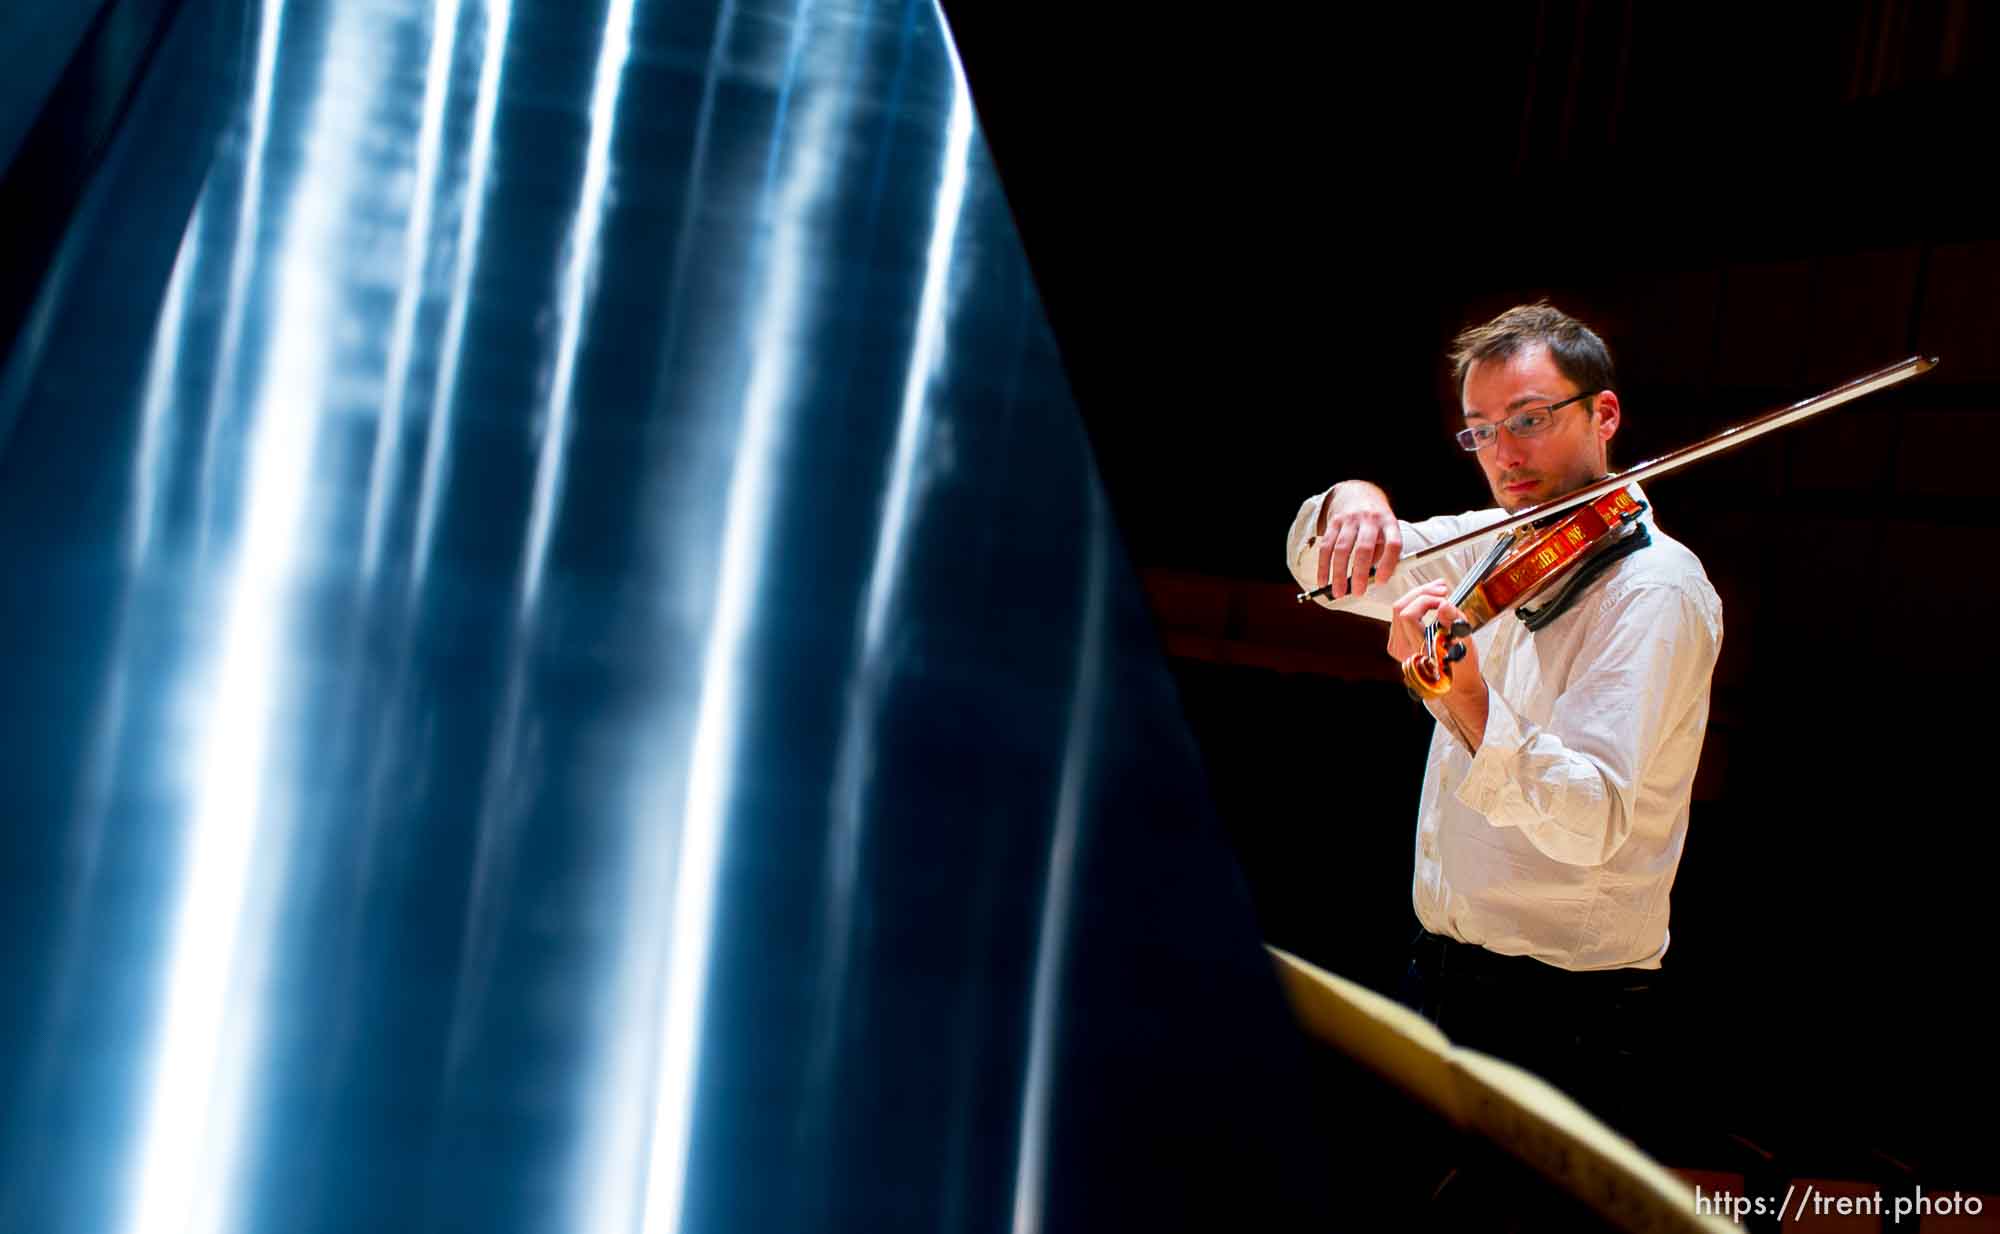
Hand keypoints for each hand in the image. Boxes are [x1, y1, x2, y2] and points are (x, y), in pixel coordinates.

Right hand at [1314, 481, 1401, 598]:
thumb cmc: (1375, 520)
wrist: (1357, 492)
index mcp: (1389, 522)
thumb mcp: (1387, 530)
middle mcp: (1370, 519)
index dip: (1388, 564)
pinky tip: (1323, 580)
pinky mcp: (1333, 523)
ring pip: (1341, 549)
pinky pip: (1326, 547)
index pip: (1393, 544)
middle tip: (1358, 592)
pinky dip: (1323, 566)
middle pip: (1364, 548)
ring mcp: (1350, 520)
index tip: (1381, 581)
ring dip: (1339, 573)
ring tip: (1338, 591)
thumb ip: (1383, 552)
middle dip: (1360, 573)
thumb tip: (1373, 579)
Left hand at [1387, 583, 1483, 698]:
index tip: (1444, 598)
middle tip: (1442, 588)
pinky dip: (1415, 605)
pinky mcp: (1397, 642)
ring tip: (1439, 591)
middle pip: (1400, 609)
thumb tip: (1444, 605)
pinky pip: (1400, 616)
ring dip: (1419, 596)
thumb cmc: (1462, 668)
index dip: (1425, 601)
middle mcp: (1402, 650)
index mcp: (1418, 652)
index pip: (1408, 616)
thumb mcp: (1465, 645)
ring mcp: (1397, 647)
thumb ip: (1454, 623)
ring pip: (1398, 610)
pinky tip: (1431, 601)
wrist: (1456, 684)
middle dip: (1422, 593)